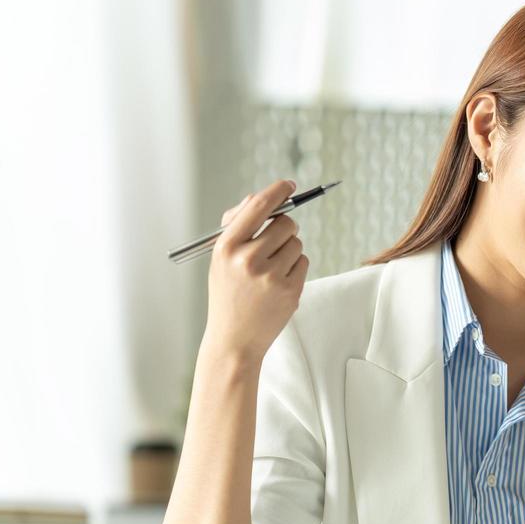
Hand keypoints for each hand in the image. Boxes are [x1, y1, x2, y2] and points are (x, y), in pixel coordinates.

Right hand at [202, 179, 308, 366]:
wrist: (233, 339)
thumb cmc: (227, 292)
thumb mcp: (222, 258)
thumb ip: (238, 226)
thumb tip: (261, 198)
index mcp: (226, 247)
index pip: (257, 207)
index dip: (277, 191)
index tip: (289, 184)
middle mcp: (248, 259)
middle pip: (286, 223)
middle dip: (285, 227)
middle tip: (276, 239)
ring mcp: (270, 276)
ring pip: (297, 242)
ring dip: (289, 249)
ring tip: (271, 269)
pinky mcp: (290, 290)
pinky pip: (303, 261)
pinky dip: (295, 267)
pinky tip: (278, 283)